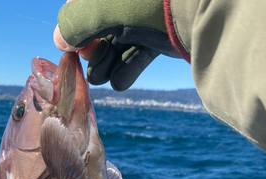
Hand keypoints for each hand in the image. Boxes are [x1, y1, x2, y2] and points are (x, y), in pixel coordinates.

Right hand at [54, 0, 180, 90]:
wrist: (206, 10)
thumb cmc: (149, 1)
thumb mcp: (102, 6)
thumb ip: (75, 21)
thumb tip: (59, 39)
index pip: (84, 1)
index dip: (74, 24)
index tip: (70, 46)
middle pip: (102, 23)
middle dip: (91, 48)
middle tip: (86, 66)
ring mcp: (149, 14)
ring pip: (120, 40)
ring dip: (107, 62)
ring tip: (100, 80)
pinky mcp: (165, 35)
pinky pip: (141, 52)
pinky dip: (129, 68)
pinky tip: (119, 84)